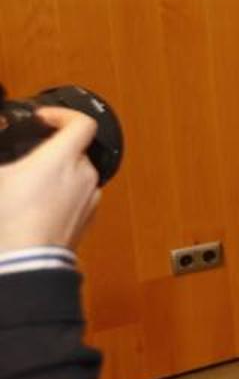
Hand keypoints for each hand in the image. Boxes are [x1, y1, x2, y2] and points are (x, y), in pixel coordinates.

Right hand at [0, 108, 100, 253]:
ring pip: (77, 175)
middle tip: (26, 157)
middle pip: (76, 150)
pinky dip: (62, 195)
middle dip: (52, 150)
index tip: (44, 119)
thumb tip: (7, 166)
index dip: (63, 115)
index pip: (82, 122)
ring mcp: (90, 198)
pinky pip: (78, 197)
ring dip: (57, 174)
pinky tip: (37, 207)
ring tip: (27, 186)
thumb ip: (2, 159)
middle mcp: (84, 175)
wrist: (26, 263)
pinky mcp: (88, 219)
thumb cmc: (9, 220)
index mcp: (63, 158)